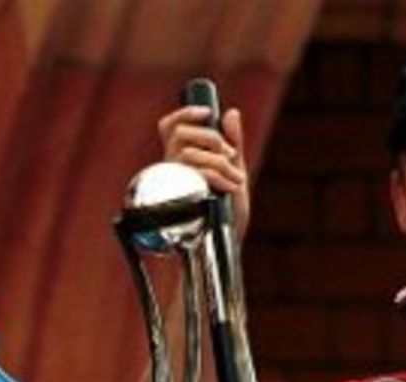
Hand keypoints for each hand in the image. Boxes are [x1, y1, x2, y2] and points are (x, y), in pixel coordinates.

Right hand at [157, 105, 249, 239]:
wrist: (226, 245)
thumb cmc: (228, 213)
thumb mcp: (235, 172)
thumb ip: (234, 144)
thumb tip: (231, 113)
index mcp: (182, 160)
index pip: (169, 126)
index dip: (184, 113)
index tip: (208, 112)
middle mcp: (172, 170)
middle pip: (181, 133)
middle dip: (211, 138)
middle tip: (231, 155)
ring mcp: (174, 184)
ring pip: (189, 153)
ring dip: (219, 162)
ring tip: (236, 180)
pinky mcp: (181, 197)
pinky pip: (196, 173)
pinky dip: (218, 176)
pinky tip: (230, 188)